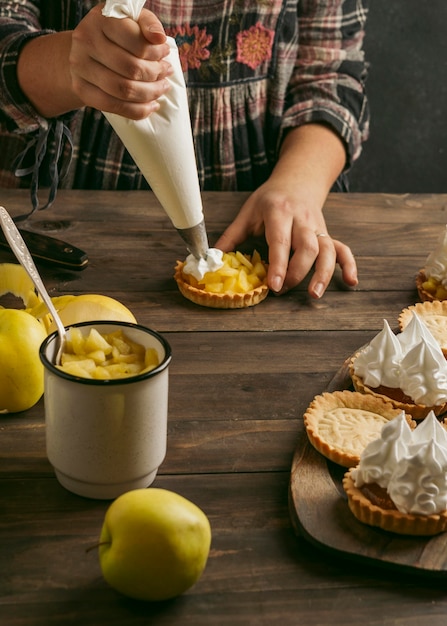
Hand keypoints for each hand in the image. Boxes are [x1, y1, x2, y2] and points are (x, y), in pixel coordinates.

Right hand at [69, 5, 171, 117]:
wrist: (84, 49)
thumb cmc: (115, 33)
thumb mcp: (132, 19)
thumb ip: (148, 24)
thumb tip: (160, 39)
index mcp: (100, 19)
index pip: (136, 41)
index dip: (156, 52)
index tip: (165, 53)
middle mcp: (86, 41)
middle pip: (131, 68)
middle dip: (155, 74)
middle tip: (166, 73)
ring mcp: (80, 67)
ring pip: (123, 90)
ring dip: (150, 93)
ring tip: (161, 88)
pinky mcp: (81, 89)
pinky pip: (113, 106)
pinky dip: (137, 110)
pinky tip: (151, 105)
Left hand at [215, 124, 357, 297]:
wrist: (296, 180)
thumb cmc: (268, 200)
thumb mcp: (247, 213)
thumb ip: (230, 237)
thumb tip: (210, 261)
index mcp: (279, 212)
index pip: (281, 241)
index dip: (278, 264)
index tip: (273, 285)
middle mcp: (302, 219)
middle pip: (308, 247)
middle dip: (297, 272)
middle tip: (282, 290)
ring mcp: (318, 227)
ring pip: (328, 249)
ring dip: (323, 273)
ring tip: (315, 294)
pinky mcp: (327, 234)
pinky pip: (343, 249)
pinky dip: (349, 265)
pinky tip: (350, 281)